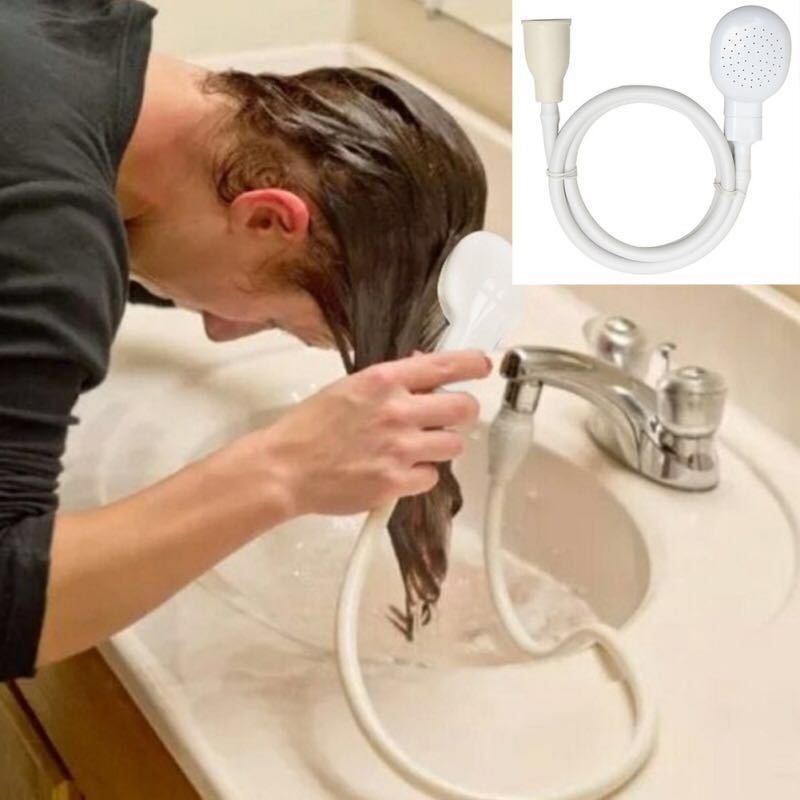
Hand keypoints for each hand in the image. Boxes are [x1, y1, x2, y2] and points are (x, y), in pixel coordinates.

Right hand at [255, 350, 490, 515]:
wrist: (285, 468)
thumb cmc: (311, 427)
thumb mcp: (350, 388)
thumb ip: (390, 382)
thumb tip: (424, 374)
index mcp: (384, 381)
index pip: (445, 365)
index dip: (473, 364)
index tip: (483, 366)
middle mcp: (397, 411)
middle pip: (464, 408)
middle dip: (463, 412)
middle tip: (451, 418)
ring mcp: (399, 449)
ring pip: (453, 446)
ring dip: (440, 447)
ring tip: (415, 449)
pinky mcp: (396, 483)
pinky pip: (431, 478)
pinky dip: (420, 476)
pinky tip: (398, 471)